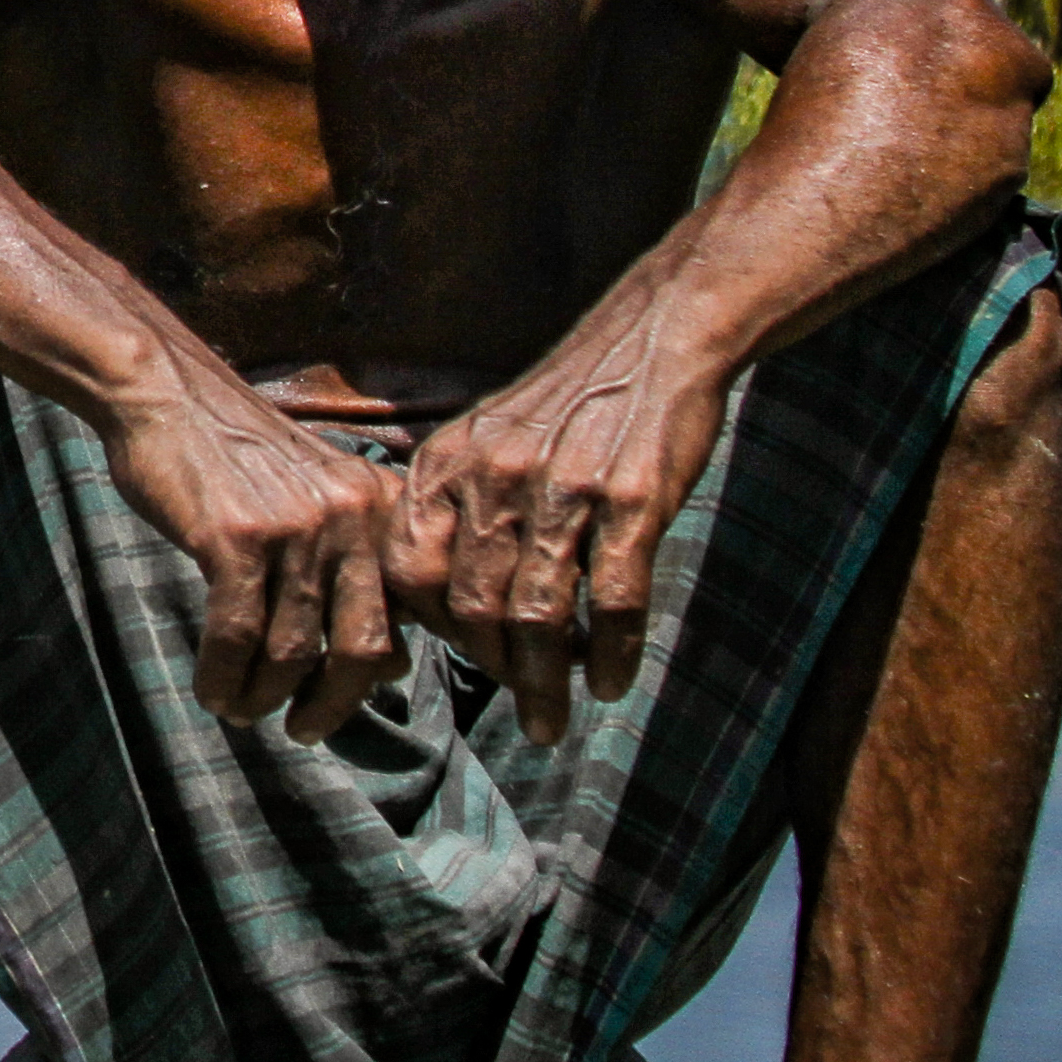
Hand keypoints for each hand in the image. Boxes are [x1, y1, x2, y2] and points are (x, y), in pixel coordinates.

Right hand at [97, 373, 406, 742]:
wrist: (167, 394)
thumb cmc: (238, 454)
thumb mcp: (321, 492)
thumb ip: (358, 561)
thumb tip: (391, 662)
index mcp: (381, 509)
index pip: (407, 619)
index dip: (379, 676)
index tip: (339, 701)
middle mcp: (352, 519)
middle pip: (363, 650)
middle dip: (333, 705)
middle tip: (305, 729)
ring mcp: (297, 528)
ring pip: (294, 650)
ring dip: (265, 696)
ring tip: (242, 711)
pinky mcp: (238, 538)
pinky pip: (237, 635)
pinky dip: (224, 676)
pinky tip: (212, 691)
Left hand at [387, 322, 731, 746]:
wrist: (650, 340)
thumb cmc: (564, 405)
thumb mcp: (483, 440)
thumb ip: (455, 511)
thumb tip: (435, 605)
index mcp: (446, 465)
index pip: (411, 571)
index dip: (431, 628)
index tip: (461, 658)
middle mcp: (493, 478)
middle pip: (474, 608)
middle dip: (494, 672)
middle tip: (520, 707)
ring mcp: (562, 491)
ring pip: (538, 617)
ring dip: (545, 684)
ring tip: (552, 722)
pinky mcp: (630, 502)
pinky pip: (614, 602)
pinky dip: (612, 655)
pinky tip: (612, 685)